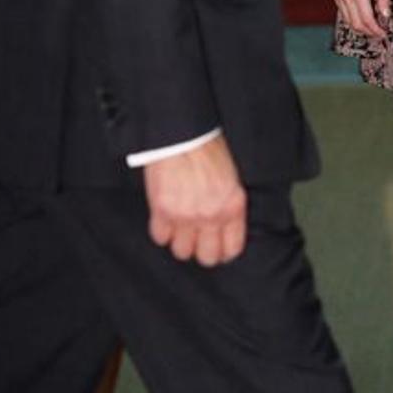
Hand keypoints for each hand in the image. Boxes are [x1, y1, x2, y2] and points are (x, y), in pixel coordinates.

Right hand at [144, 135, 246, 266]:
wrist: (183, 135)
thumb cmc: (208, 150)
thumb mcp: (230, 179)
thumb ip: (227, 206)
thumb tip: (222, 228)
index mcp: (232, 206)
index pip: (232, 248)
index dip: (224, 252)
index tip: (219, 249)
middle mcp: (210, 216)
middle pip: (207, 257)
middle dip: (203, 251)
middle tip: (198, 241)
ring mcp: (185, 217)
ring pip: (182, 252)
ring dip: (181, 242)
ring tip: (181, 229)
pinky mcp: (162, 212)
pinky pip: (160, 237)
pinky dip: (162, 231)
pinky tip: (166, 220)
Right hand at [331, 0, 390, 37]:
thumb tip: (386, 15)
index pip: (366, 20)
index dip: (375, 30)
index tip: (384, 34)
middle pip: (355, 23)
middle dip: (367, 32)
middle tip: (378, 34)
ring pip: (347, 19)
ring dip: (358, 27)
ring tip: (370, 27)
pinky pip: (342, 10)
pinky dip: (351, 17)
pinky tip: (360, 15)